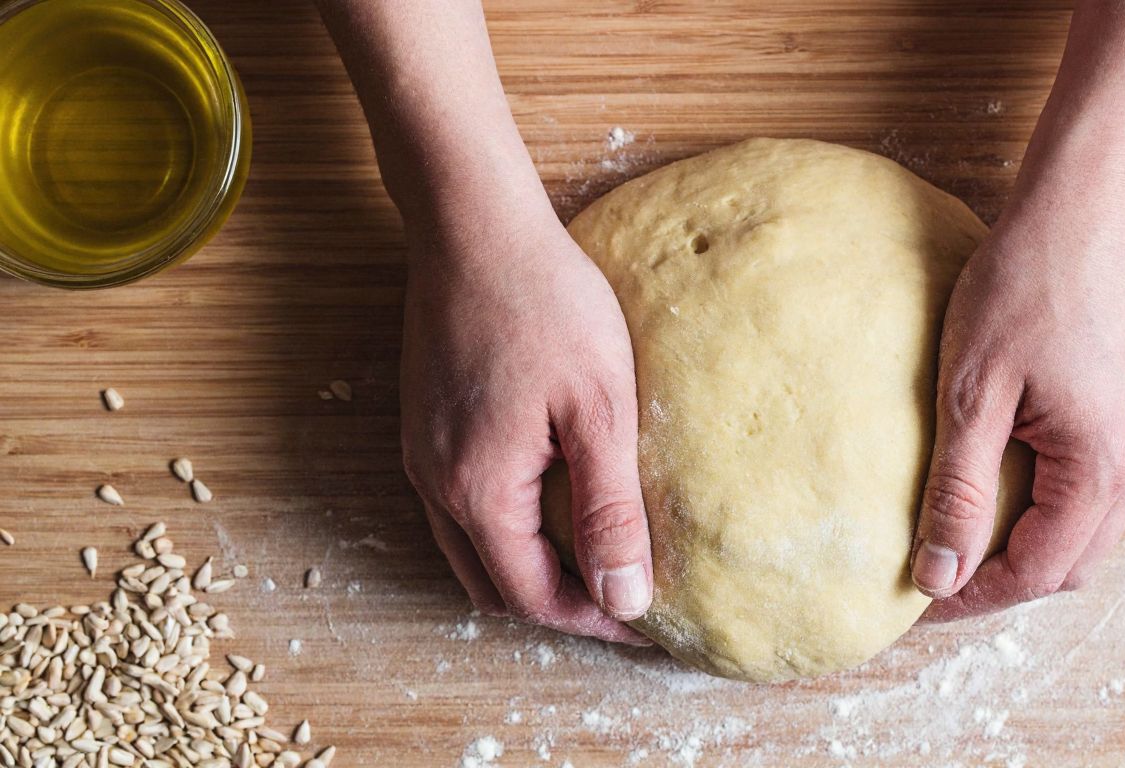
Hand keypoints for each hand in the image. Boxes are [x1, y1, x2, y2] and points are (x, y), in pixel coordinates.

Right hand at [401, 211, 653, 643]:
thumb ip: (610, 510)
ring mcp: (423, 453)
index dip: (594, 620)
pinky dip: (507, 528)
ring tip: (594, 557)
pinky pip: (461, 506)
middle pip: (494, 585)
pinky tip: (552, 499)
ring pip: (472, 549)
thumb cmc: (544, 304)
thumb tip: (625, 598)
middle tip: (623, 598)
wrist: (473, 225)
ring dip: (530, 567)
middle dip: (559, 603)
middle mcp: (436, 485)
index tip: (649, 622)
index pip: (534, 597)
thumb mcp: (598, 409)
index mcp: (480, 492)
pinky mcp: (426, 423)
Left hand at [910, 183, 1124, 620]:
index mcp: (1105, 463)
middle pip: (1074, 562)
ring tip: (965, 529)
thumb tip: (938, 574)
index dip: (976, 595)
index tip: (919, 595)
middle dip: (1006, 577)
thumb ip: (958, 490)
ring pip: (1093, 527)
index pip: (1039, 571)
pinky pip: (1106, 485)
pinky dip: (1056, 502)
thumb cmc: (1028, 279)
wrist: (1094, 197)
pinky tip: (1010, 478)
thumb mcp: (973, 390)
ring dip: (1032, 541)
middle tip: (938, 568)